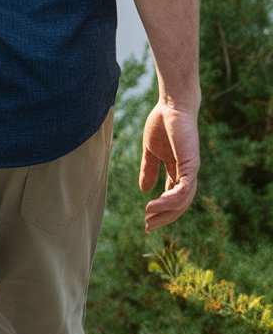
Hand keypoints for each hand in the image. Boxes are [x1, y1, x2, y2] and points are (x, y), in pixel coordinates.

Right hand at [140, 100, 199, 231]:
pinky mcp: (191, 166)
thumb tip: (143, 190)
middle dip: (164, 217)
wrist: (171, 106)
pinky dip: (169, 199)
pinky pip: (182, 190)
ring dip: (165, 211)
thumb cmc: (162, 124)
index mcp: (177, 171)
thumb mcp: (150, 151)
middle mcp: (187, 175)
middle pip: (179, 205)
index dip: (160, 211)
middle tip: (148, 226)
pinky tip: (155, 203)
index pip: (172, 198)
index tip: (146, 221)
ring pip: (182, 201)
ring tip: (148, 215)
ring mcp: (190, 172)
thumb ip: (148, 169)